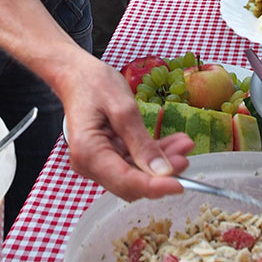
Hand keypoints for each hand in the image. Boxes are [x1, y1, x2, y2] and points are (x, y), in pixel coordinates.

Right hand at [63, 62, 194, 199]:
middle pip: (131, 183)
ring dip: (161, 163)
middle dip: (161, 174)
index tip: (180, 185)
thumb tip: (162, 171)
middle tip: (185, 155)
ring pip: (136, 174)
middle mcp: (90, 164)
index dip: (154, 187)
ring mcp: (98, 162)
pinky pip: (133, 162)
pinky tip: (173, 142)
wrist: (76, 75)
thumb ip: (141, 142)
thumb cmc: (93, 84)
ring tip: (184, 144)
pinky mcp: (107, 156)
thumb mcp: (122, 108)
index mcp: (88, 153)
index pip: (125, 182)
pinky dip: (153, 154)